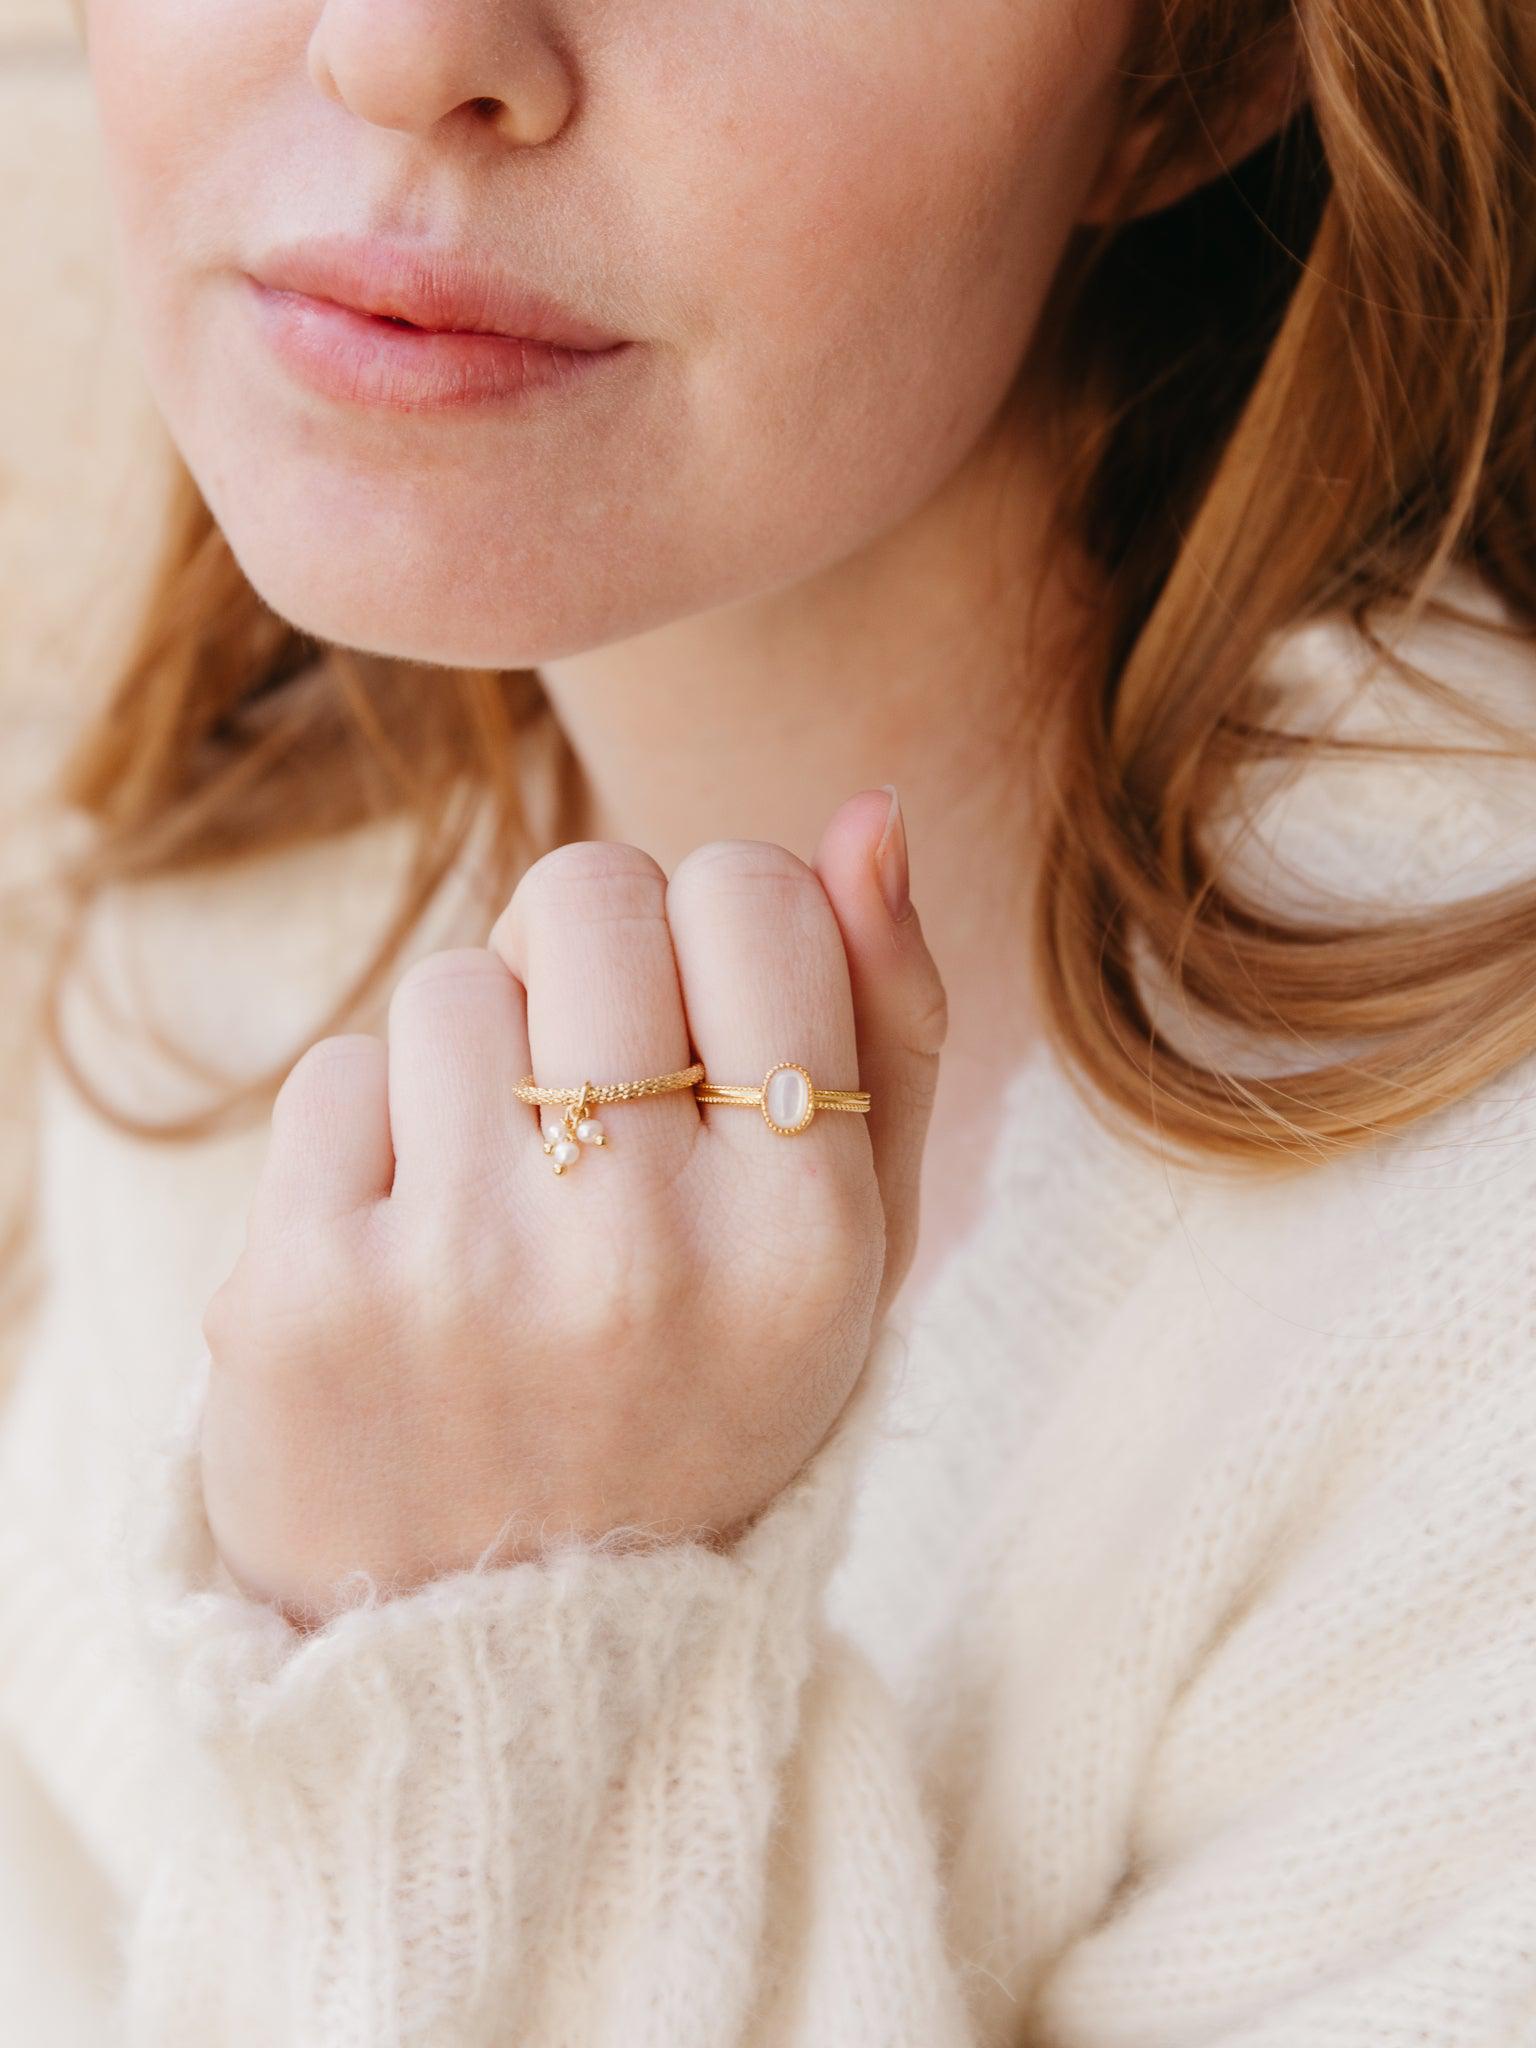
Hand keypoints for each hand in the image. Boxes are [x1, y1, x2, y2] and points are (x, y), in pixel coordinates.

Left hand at [197, 788, 947, 1629]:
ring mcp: (456, 1279)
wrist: (508, 1641)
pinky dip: (373, 1135)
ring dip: (478, 1057)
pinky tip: (411, 1249)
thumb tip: (867, 813)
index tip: (706, 1021)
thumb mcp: (856, 1253)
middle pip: (584, 891)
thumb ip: (891, 1028)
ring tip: (508, 1198)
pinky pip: (335, 1072)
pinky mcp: (300, 1298)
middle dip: (587, 959)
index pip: (752, 892)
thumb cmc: (701, 1399)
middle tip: (595, 1094)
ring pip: (448, 980)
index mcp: (806, 1241)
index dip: (720, 923)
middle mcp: (638, 1259)